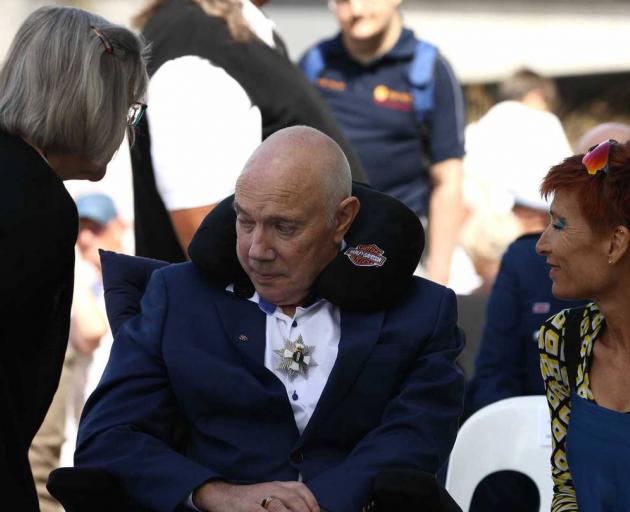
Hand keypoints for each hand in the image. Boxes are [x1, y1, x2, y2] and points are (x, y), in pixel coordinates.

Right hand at [193, 480, 319, 511]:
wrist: (221, 496)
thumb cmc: (248, 499)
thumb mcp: (267, 494)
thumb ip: (283, 500)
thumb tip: (305, 508)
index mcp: (275, 485)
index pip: (299, 488)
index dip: (311, 500)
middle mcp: (269, 489)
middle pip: (293, 498)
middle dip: (304, 511)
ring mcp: (259, 499)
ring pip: (280, 508)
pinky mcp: (248, 508)